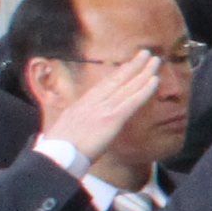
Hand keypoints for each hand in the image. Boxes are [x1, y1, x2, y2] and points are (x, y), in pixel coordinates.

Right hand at [46, 49, 167, 173]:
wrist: (56, 157)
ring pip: (127, 87)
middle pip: (115, 80)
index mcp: (79, 106)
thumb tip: (84, 124)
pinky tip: (154, 81)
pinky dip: (144, 90)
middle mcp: (91, 103)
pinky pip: (132, 101)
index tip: (127, 65)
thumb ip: (77, 123)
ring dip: (143, 72)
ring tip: (155, 60)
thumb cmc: (58, 152)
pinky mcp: (111, 119)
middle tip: (144, 53)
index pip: (102, 87)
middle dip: (131, 66)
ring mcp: (102, 110)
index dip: (116, 75)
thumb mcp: (64, 131)